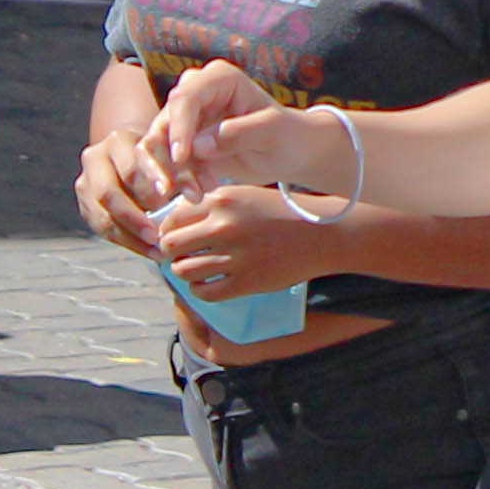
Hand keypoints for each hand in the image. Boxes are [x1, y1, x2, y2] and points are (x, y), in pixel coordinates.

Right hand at [72, 126, 172, 258]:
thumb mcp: (173, 157)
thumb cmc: (163, 157)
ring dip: (131, 237)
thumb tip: (196, 196)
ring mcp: (86, 185)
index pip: (130, 164)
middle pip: (109, 193)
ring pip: (103, 217)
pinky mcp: (85, 207)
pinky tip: (148, 251)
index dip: (148, 182)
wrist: (135, 159)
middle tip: (157, 235)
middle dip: (134, 217)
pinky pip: (103, 230)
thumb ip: (185, 173)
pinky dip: (127, 242)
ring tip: (156, 250)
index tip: (167, 196)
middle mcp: (95, 160)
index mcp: (117, 141)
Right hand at [148, 58, 288, 195]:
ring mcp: (187, 119)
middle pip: (163, 122)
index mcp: (219, 79)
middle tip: (175, 189)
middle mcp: (196, 94)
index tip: (182, 158)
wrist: (291, 153)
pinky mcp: (183, 143)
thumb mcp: (272, 132)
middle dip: (165, 158)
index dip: (179, 127)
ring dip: (170, 174)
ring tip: (197, 194)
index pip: (185, 99)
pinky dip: (177, 181)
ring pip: (157, 146)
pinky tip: (199, 193)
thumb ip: (238, 134)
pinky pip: (166, 163)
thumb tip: (198, 146)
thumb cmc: (288, 135)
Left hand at [154, 183, 327, 298]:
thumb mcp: (245, 196)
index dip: (167, 230)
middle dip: (171, 252)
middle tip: (180, 256)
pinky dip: (200, 290)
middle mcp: (224, 226)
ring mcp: (234, 256)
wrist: (322, 235)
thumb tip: (174, 223)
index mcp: (222, 200)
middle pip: (171, 245)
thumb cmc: (281, 213)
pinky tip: (209, 283)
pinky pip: (204, 292)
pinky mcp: (245, 282)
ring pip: (183, 270)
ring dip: (184, 272)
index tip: (174, 237)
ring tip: (195, 269)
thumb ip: (212, 206)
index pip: (172, 218)